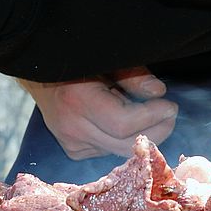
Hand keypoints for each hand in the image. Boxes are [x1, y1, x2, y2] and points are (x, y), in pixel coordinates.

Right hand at [18, 67, 177, 158]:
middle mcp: (72, 127)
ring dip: (142, 134)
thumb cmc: (78, 61)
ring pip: (119, 151)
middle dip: (156, 131)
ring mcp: (71, 143)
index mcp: (77, 100)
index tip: (170, 106)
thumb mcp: (107, 60)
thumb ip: (134, 76)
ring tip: (150, 114)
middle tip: (170, 114)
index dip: (152, 117)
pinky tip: (123, 122)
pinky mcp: (74, 151)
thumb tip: (158, 93)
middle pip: (124, 144)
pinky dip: (123, 138)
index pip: (123, 124)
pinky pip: (109, 150)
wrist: (40, 74)